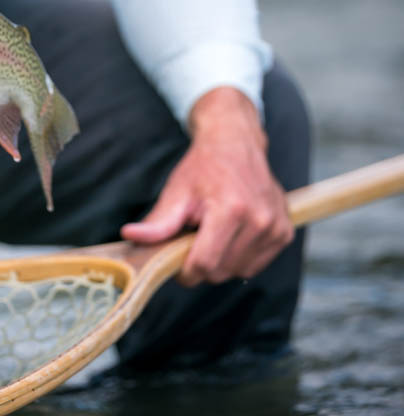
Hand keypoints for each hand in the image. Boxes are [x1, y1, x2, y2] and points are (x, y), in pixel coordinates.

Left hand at [121, 87, 293, 285]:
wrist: (236, 143)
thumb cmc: (203, 167)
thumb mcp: (176, 192)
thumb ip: (158, 222)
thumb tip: (130, 236)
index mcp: (231, 210)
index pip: (205, 265)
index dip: (185, 271)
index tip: (175, 260)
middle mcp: (260, 221)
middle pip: (221, 272)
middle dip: (201, 264)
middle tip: (192, 238)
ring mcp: (276, 228)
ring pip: (238, 272)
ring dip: (221, 261)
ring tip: (213, 232)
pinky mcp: (284, 232)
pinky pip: (255, 265)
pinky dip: (239, 258)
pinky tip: (231, 235)